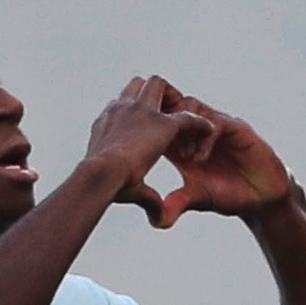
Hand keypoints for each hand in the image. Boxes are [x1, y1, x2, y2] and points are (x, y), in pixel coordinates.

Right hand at [80, 76, 213, 224]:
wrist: (98, 177)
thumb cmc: (98, 185)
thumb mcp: (118, 185)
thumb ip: (143, 196)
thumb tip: (159, 219)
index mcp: (106, 122)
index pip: (121, 104)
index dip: (133, 113)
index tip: (144, 129)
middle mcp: (121, 109)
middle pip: (139, 84)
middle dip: (154, 94)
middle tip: (166, 116)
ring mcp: (143, 112)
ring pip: (160, 85)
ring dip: (173, 99)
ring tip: (184, 121)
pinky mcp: (164, 124)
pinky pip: (188, 117)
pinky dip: (199, 124)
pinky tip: (207, 133)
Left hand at [149, 93, 294, 223]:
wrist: (261, 196)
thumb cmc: (228, 194)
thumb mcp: (196, 199)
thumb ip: (177, 203)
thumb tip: (156, 221)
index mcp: (181, 145)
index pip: (157, 124)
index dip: (145, 130)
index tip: (137, 148)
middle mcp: (197, 131)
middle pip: (171, 105)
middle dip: (162, 120)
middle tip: (158, 145)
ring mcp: (216, 127)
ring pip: (191, 106)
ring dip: (183, 128)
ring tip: (184, 156)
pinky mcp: (236, 129)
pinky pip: (216, 122)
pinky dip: (204, 138)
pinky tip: (199, 160)